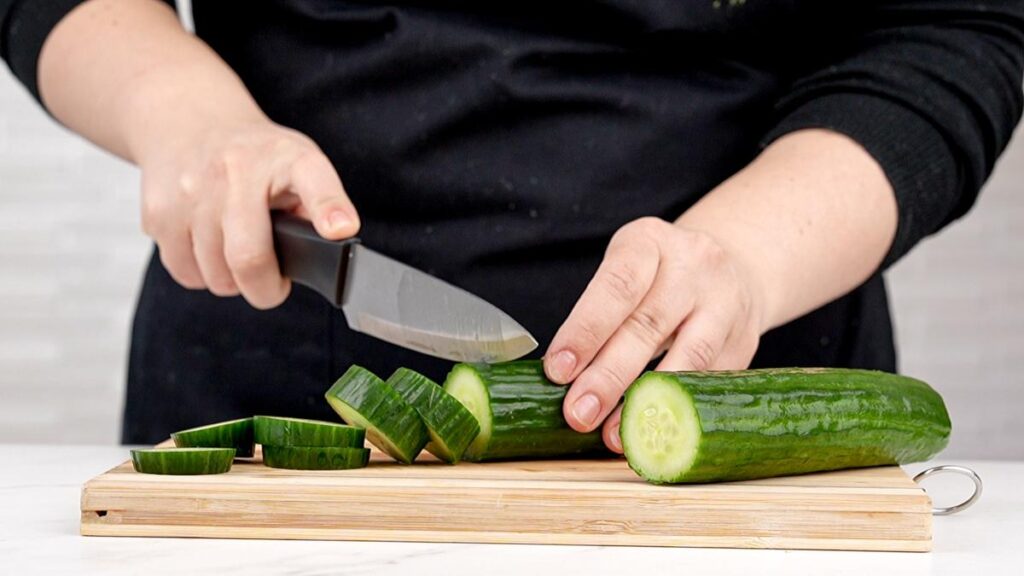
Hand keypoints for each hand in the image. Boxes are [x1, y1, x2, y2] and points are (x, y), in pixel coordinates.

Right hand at [139, 119, 358, 308]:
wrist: (189, 121)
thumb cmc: (257, 158)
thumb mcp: (300, 166)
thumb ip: (319, 207)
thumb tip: (331, 246)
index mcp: (288, 158)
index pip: (314, 179)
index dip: (329, 208)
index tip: (340, 229)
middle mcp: (238, 169)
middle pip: (249, 258)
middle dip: (265, 289)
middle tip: (272, 284)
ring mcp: (192, 189)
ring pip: (215, 275)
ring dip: (231, 281)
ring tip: (238, 255)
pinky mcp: (158, 211)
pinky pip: (185, 272)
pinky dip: (200, 273)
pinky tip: (209, 248)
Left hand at [544, 217, 765, 452]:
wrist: (736, 268)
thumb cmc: (660, 277)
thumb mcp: (628, 271)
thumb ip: (600, 315)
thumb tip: (564, 379)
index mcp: (650, 242)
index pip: (617, 286)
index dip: (586, 330)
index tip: (558, 370)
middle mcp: (693, 266)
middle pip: (648, 325)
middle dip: (608, 376)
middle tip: (577, 414)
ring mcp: (726, 303)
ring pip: (688, 357)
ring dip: (646, 401)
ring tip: (611, 433)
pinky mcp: (745, 341)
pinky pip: (711, 381)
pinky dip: (677, 409)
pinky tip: (649, 431)